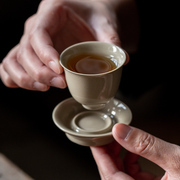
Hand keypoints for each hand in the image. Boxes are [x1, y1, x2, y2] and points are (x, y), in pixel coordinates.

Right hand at [0, 0, 122, 90]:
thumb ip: (111, 40)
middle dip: (40, 73)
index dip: (45, 55)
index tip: (60, 71)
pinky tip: (26, 84)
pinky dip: (13, 76)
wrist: (87, 13)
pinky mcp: (32, 53)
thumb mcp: (104, 23)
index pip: (38, 34)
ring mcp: (31, 40)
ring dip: (26, 78)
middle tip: (60, 84)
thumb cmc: (93, 15)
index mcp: (51, 13)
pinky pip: (11, 64)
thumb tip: (122, 60)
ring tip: (45, 88)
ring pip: (14, 60)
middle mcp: (36, 26)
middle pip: (25, 51)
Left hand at [91, 123, 179, 179]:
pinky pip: (135, 178)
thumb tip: (120, 130)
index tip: (95, 140)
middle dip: (108, 155)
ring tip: (118, 141)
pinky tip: (133, 151)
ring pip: (122, 177)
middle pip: (113, 177)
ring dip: (118, 158)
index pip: (110, 177)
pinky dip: (131, 163)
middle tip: (106, 137)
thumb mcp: (177, 159)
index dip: (100, 156)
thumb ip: (146, 145)